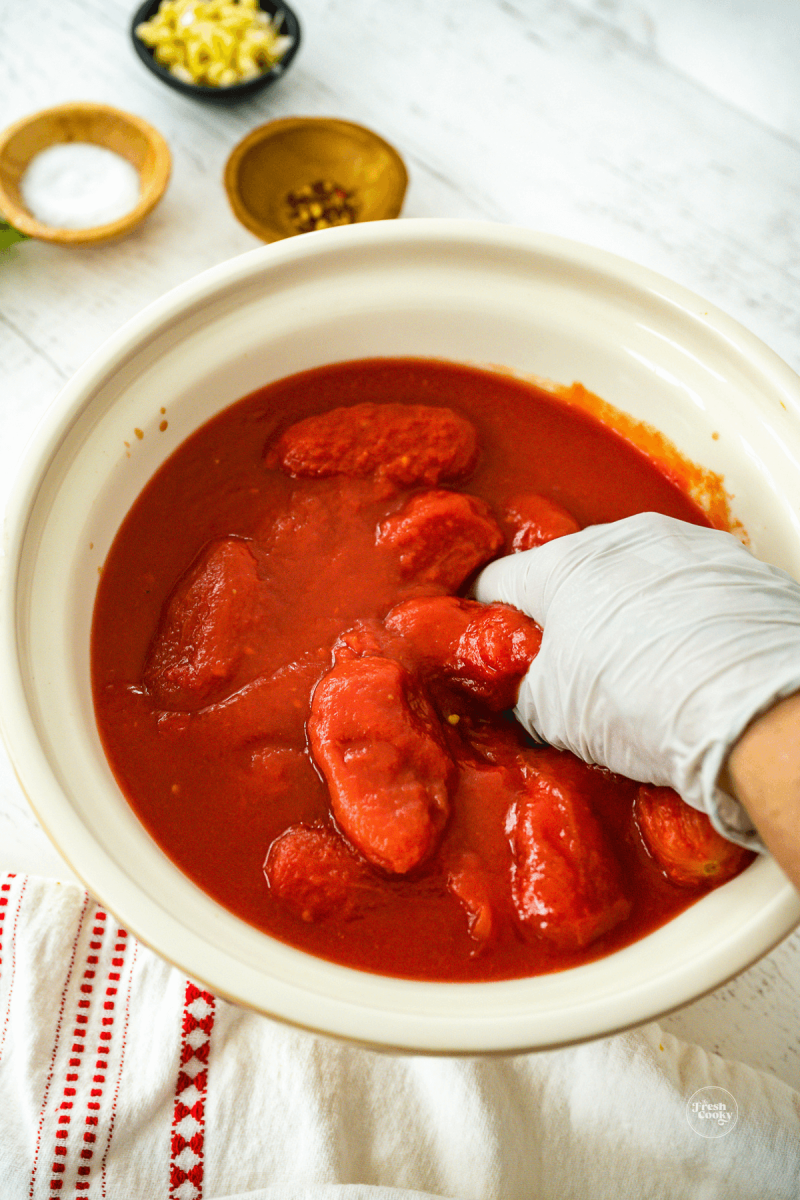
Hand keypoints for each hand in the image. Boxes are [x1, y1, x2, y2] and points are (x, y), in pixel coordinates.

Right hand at [474, 512, 799, 852]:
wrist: (759, 711)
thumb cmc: (640, 702)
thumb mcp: (550, 713)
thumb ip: (518, 686)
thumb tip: (522, 686)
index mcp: (563, 563)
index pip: (496, 583)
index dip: (489, 626)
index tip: (501, 660)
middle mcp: (624, 536)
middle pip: (571, 577)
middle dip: (565, 620)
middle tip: (576, 677)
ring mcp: (689, 546)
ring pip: (635, 579)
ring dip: (628, 616)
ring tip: (645, 674)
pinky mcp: (744, 568)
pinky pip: (692, 591)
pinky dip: (683, 619)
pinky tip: (694, 666)